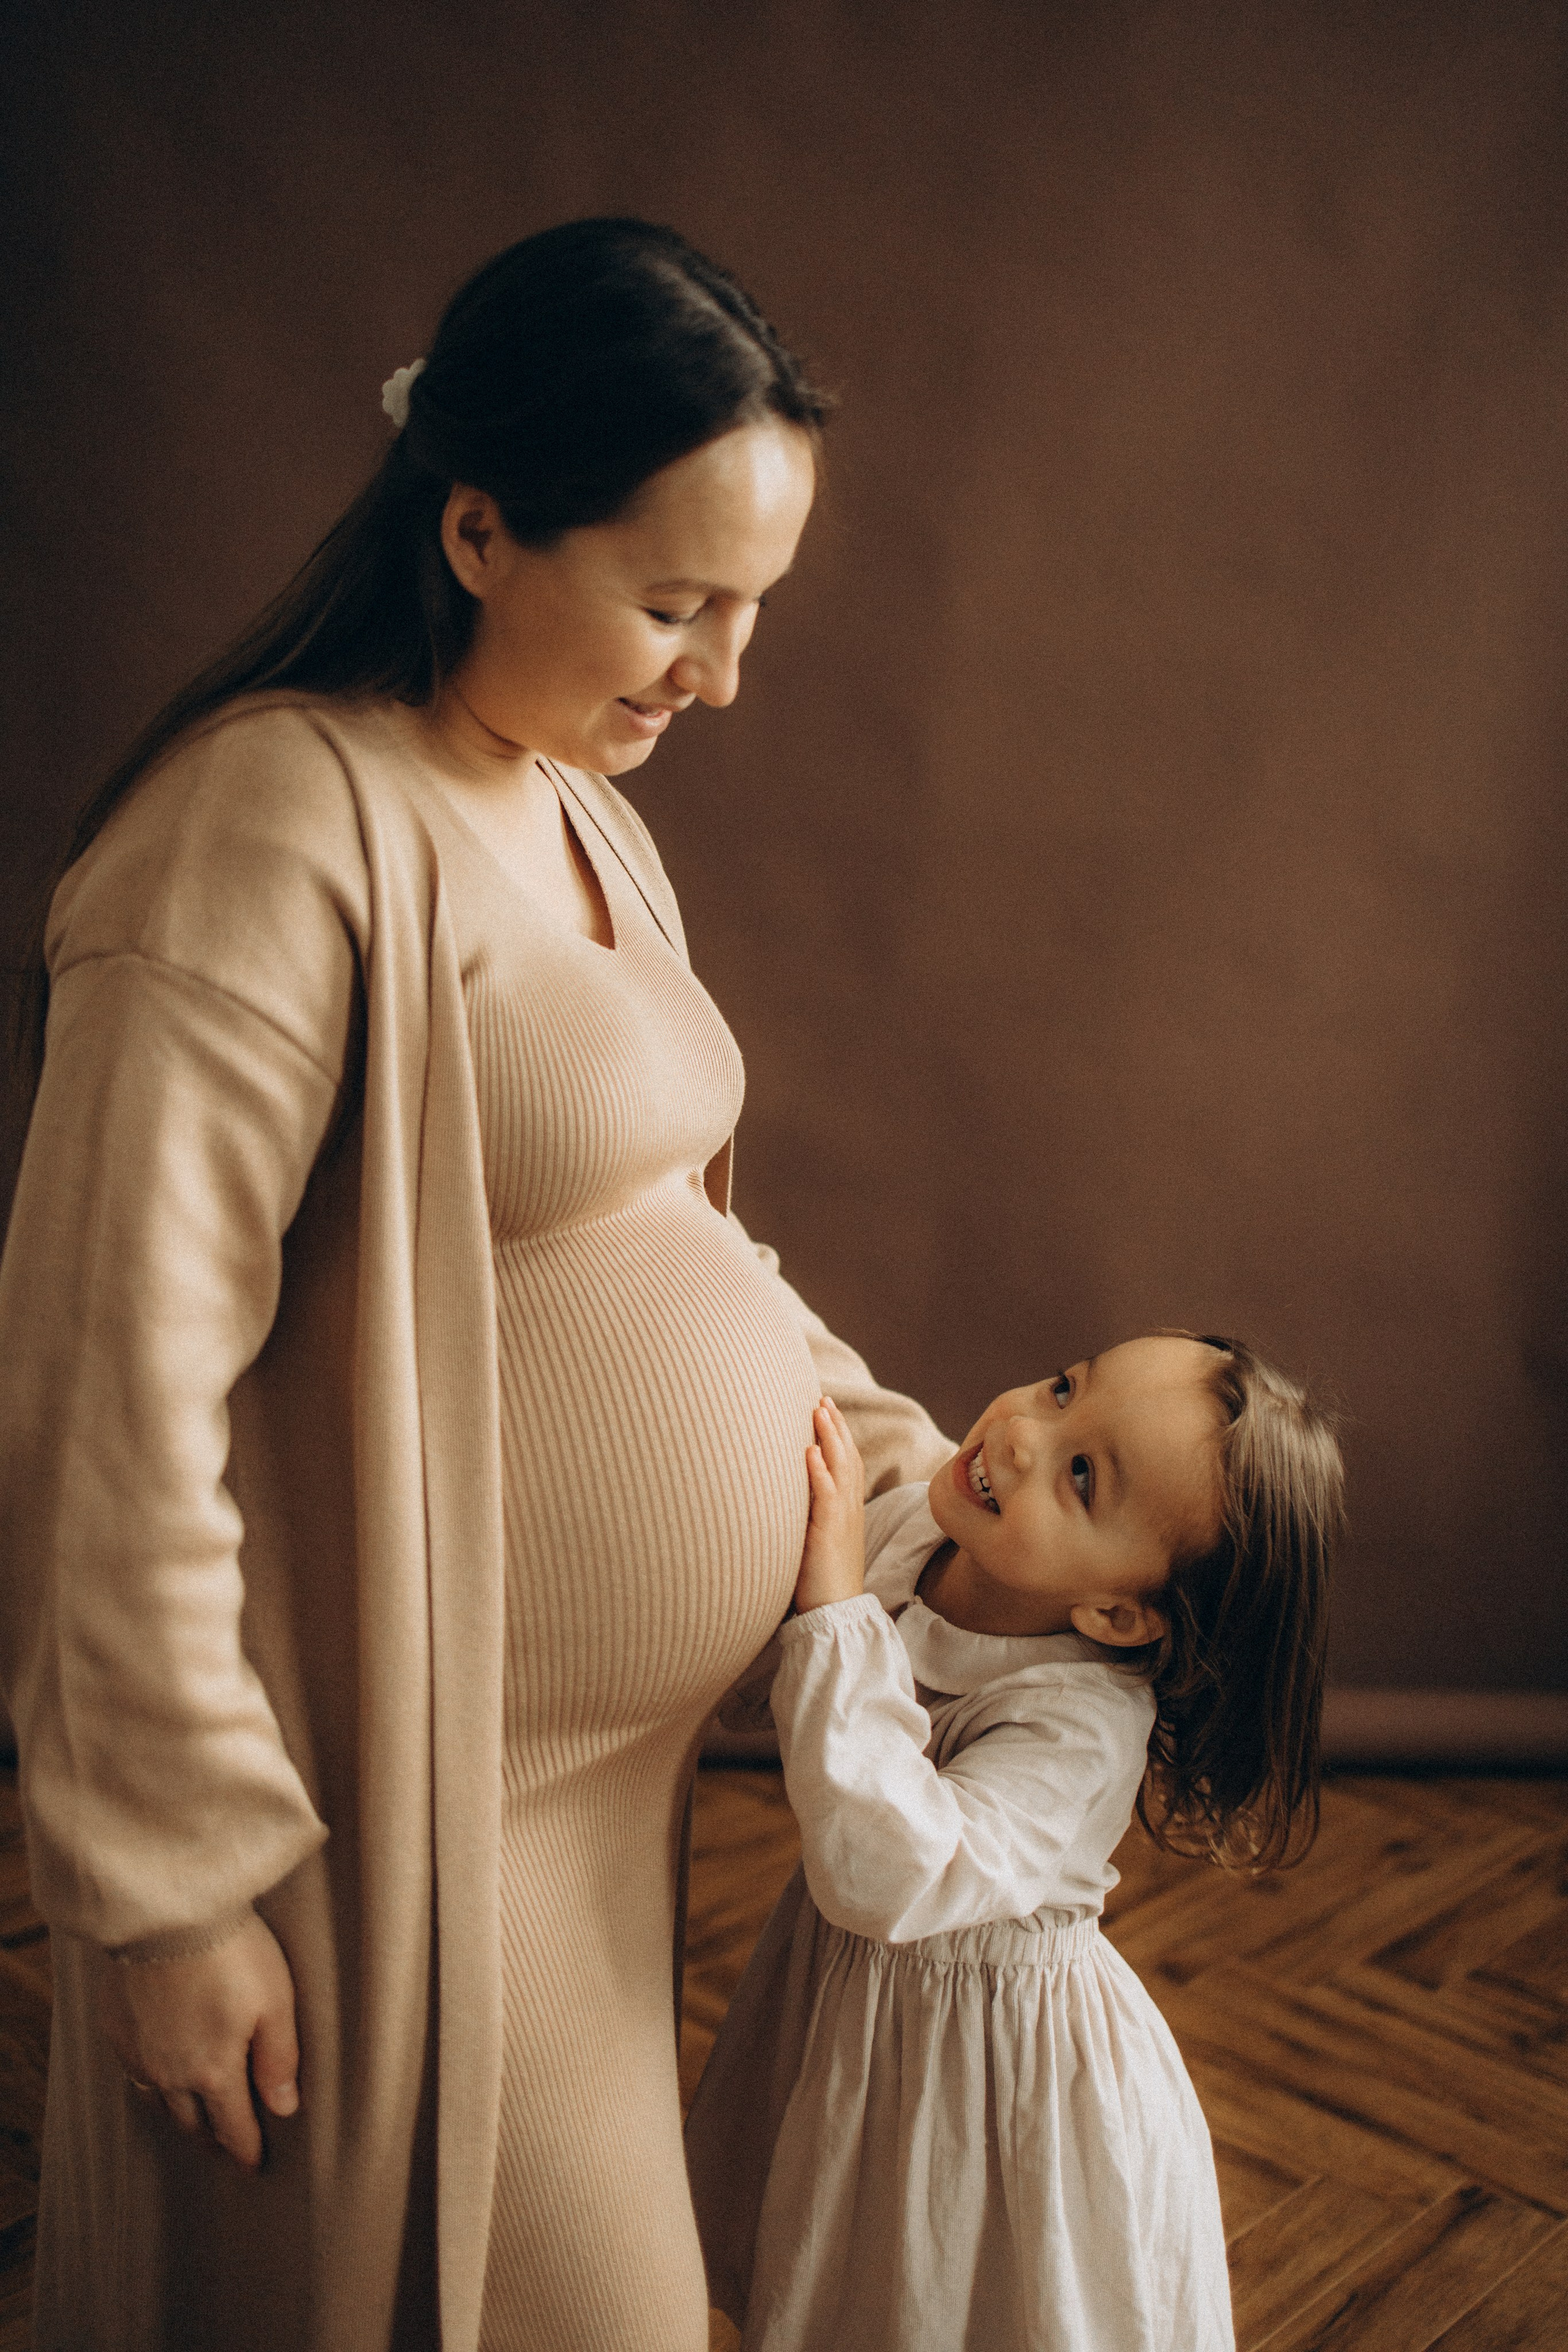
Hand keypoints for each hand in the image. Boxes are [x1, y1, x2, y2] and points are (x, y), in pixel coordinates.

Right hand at [98, 1912, 300, 2169]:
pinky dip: (151, 2086)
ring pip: (160, 2104)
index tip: (253, 2167)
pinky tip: (158, 2077)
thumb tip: (284, 2108)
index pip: (233, 2126)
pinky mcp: (117, 2030)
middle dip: (213, 2138)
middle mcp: (170, 2073)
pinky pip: (134, 2074)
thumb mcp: (274, 2002)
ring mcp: (139, 2053)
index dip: (245, 2150)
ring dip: (181, 2116)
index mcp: (213, 2072)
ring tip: (195, 2119)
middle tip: (226, 2146)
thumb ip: (278, 2059)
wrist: (166, 1913)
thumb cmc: (230, 1952)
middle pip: (193, 2122)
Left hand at [795, 1397, 866, 1612]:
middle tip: (823, 1398)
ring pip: (839, 1467)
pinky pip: (826, 1496)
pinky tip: (808, 1452)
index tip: (826, 1408)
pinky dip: (818, 1471)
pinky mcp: (829, 1532)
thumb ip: (810, 1514)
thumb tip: (789, 1495)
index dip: (839, 1434)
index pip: (847, 1462)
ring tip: (818, 1409)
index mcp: (847, 1509)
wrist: (834, 1611)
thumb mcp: (817, 1538)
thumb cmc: (820, 1579)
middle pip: (846, 1456)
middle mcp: (848, 1508)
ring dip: (829, 1436)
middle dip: (835, 1425)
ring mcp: (841, 1518)